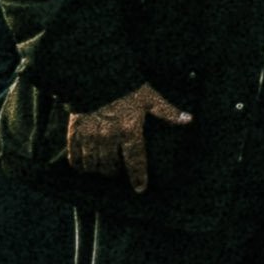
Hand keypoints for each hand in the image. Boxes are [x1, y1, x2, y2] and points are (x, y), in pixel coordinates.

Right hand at [62, 80, 191, 189]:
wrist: (96, 75)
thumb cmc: (127, 87)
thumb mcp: (151, 97)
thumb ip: (168, 111)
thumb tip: (189, 120)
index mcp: (129, 130)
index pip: (135, 160)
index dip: (138, 177)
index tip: (140, 189)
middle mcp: (108, 137)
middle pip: (111, 166)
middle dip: (115, 172)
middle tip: (117, 172)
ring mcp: (89, 137)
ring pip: (93, 165)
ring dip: (98, 170)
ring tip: (102, 169)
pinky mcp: (74, 133)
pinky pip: (74, 157)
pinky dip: (79, 165)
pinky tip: (84, 167)